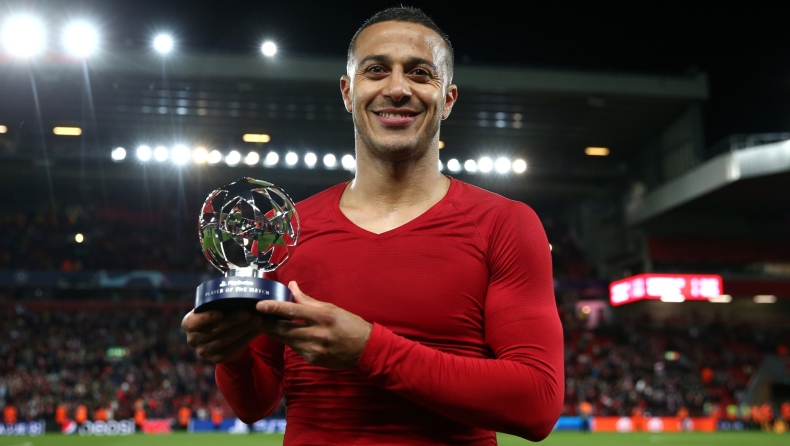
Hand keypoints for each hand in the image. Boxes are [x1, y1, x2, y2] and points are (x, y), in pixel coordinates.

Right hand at [182, 309, 263, 363]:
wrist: (220, 338)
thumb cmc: (216, 316)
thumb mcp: (211, 308)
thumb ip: (217, 302)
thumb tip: (237, 289)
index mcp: (189, 324)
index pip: (193, 321)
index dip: (206, 317)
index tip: (220, 312)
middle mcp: (193, 339)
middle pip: (215, 330)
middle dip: (233, 320)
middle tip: (248, 313)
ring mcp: (205, 351)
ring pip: (227, 339)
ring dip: (244, 329)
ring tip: (257, 320)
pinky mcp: (218, 358)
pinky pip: (234, 348)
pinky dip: (247, 338)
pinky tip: (257, 330)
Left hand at [256, 281, 372, 369]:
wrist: (364, 349)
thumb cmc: (348, 324)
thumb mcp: (330, 308)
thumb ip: (307, 300)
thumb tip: (291, 286)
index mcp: (322, 316)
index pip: (293, 310)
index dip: (273, 308)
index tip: (258, 305)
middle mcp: (317, 333)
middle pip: (284, 328)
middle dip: (266, 323)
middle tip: (253, 317)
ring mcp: (314, 348)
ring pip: (286, 339)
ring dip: (274, 332)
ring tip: (264, 324)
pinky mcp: (312, 359)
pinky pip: (295, 348)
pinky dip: (289, 341)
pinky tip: (286, 335)